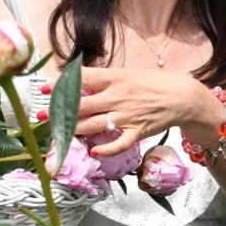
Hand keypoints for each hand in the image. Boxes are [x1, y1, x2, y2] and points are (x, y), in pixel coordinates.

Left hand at [47, 66, 217, 159]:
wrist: (183, 97)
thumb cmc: (154, 83)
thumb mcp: (129, 73)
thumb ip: (105, 79)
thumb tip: (78, 81)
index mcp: (116, 78)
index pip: (82, 79)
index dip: (60, 84)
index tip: (43, 89)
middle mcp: (118, 97)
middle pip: (81, 105)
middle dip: (58, 112)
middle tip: (41, 116)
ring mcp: (127, 116)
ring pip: (93, 125)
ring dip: (72, 130)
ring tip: (58, 133)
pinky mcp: (137, 132)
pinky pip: (118, 144)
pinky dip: (105, 150)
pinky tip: (93, 152)